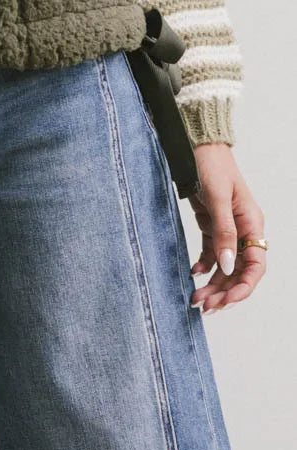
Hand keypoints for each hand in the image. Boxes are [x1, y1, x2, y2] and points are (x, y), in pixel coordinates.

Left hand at [188, 143, 265, 313]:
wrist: (194, 143)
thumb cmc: (210, 163)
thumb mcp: (217, 197)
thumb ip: (223, 232)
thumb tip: (227, 266)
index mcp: (252, 222)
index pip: (255, 266)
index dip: (243, 287)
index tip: (225, 301)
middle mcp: (243, 228)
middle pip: (239, 270)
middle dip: (224, 291)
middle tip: (203, 306)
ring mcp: (227, 227)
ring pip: (224, 264)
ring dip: (213, 283)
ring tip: (196, 299)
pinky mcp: (211, 223)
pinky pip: (211, 251)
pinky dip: (204, 265)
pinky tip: (193, 273)